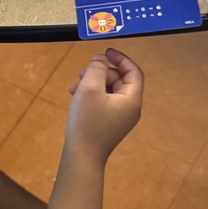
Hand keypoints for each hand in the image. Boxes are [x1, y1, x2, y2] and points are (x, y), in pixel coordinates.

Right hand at [65, 48, 142, 163]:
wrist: (82, 157)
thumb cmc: (87, 123)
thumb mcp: (90, 88)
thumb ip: (96, 69)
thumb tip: (101, 59)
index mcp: (131, 100)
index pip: (133, 72)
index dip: (120, 58)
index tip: (106, 51)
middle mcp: (130, 109)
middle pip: (121, 81)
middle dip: (103, 72)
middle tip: (85, 70)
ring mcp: (120, 118)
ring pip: (110, 91)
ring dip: (94, 83)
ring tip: (76, 82)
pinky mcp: (109, 125)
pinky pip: (103, 103)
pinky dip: (91, 95)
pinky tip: (74, 95)